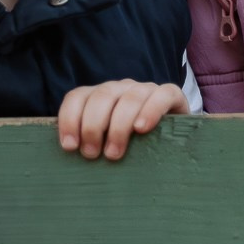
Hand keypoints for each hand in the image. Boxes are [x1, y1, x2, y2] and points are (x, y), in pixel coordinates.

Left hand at [57, 80, 189, 159]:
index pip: (78, 97)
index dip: (70, 119)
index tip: (70, 146)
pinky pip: (161, 96)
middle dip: (92, 126)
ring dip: (118, 126)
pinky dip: (150, 111)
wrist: (173, 139)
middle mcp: (120, 88)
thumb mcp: (106, 143)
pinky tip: (141, 129)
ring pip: (129, 98)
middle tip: (91, 154)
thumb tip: (70, 154)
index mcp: (99, 96)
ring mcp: (145, 89)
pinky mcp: (170, 94)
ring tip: (114, 153)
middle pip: (101, 97)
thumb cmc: (132, 146)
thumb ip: (90, 143)